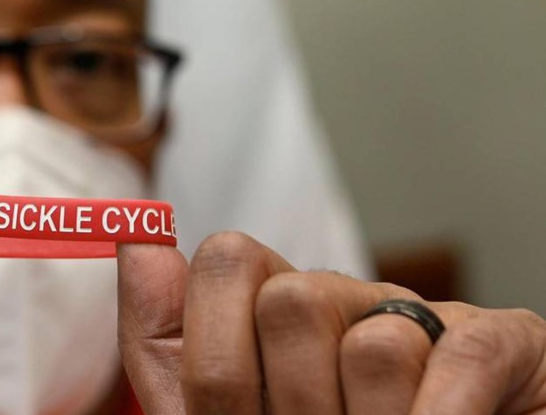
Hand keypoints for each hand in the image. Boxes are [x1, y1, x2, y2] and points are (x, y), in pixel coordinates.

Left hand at [118, 231, 545, 414]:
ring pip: (373, 344)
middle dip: (291, 401)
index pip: (225, 262)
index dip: (217, 354)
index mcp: (269, 314)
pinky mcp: (502, 341)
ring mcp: (423, 316)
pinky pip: (459, 360)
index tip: (232, 410)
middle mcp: (345, 301)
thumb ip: (166, 345)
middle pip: (289, 301)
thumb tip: (138, 243)